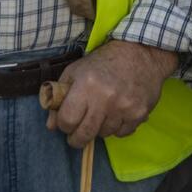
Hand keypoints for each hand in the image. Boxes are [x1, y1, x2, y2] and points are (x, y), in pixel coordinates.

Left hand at [44, 41, 177, 145]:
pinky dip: (117, 128)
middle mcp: (105, 98)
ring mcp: (124, 108)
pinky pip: (121, 133)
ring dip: (99, 129)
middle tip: (77, 135)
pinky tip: (117, 114)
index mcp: (86, 85)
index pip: (67, 120)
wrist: (140, 52)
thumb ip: (59, 97)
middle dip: (77, 138)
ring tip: (101, 114)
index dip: (63, 125)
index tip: (66, 122)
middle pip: (84, 134)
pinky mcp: (139, 113)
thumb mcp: (75, 71)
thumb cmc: (103, 61)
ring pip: (103, 135)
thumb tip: (51, 126)